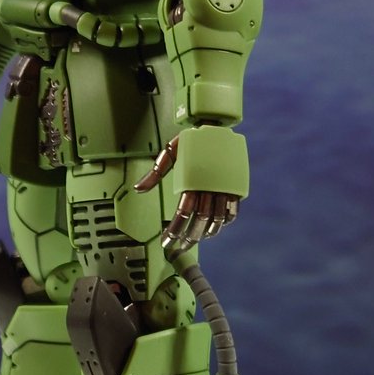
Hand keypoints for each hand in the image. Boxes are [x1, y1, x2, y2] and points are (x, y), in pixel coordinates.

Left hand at [135, 136, 239, 258]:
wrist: (215, 126)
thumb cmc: (190, 140)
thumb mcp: (169, 152)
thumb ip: (155, 172)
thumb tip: (138, 189)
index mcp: (192, 180)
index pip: (183, 213)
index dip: (174, 231)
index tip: (166, 242)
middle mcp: (209, 186)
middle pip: (199, 221)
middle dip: (188, 238)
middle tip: (178, 248)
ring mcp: (224, 188)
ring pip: (216, 220)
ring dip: (206, 234)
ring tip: (195, 241)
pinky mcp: (235, 187)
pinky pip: (231, 211)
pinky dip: (223, 222)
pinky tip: (214, 229)